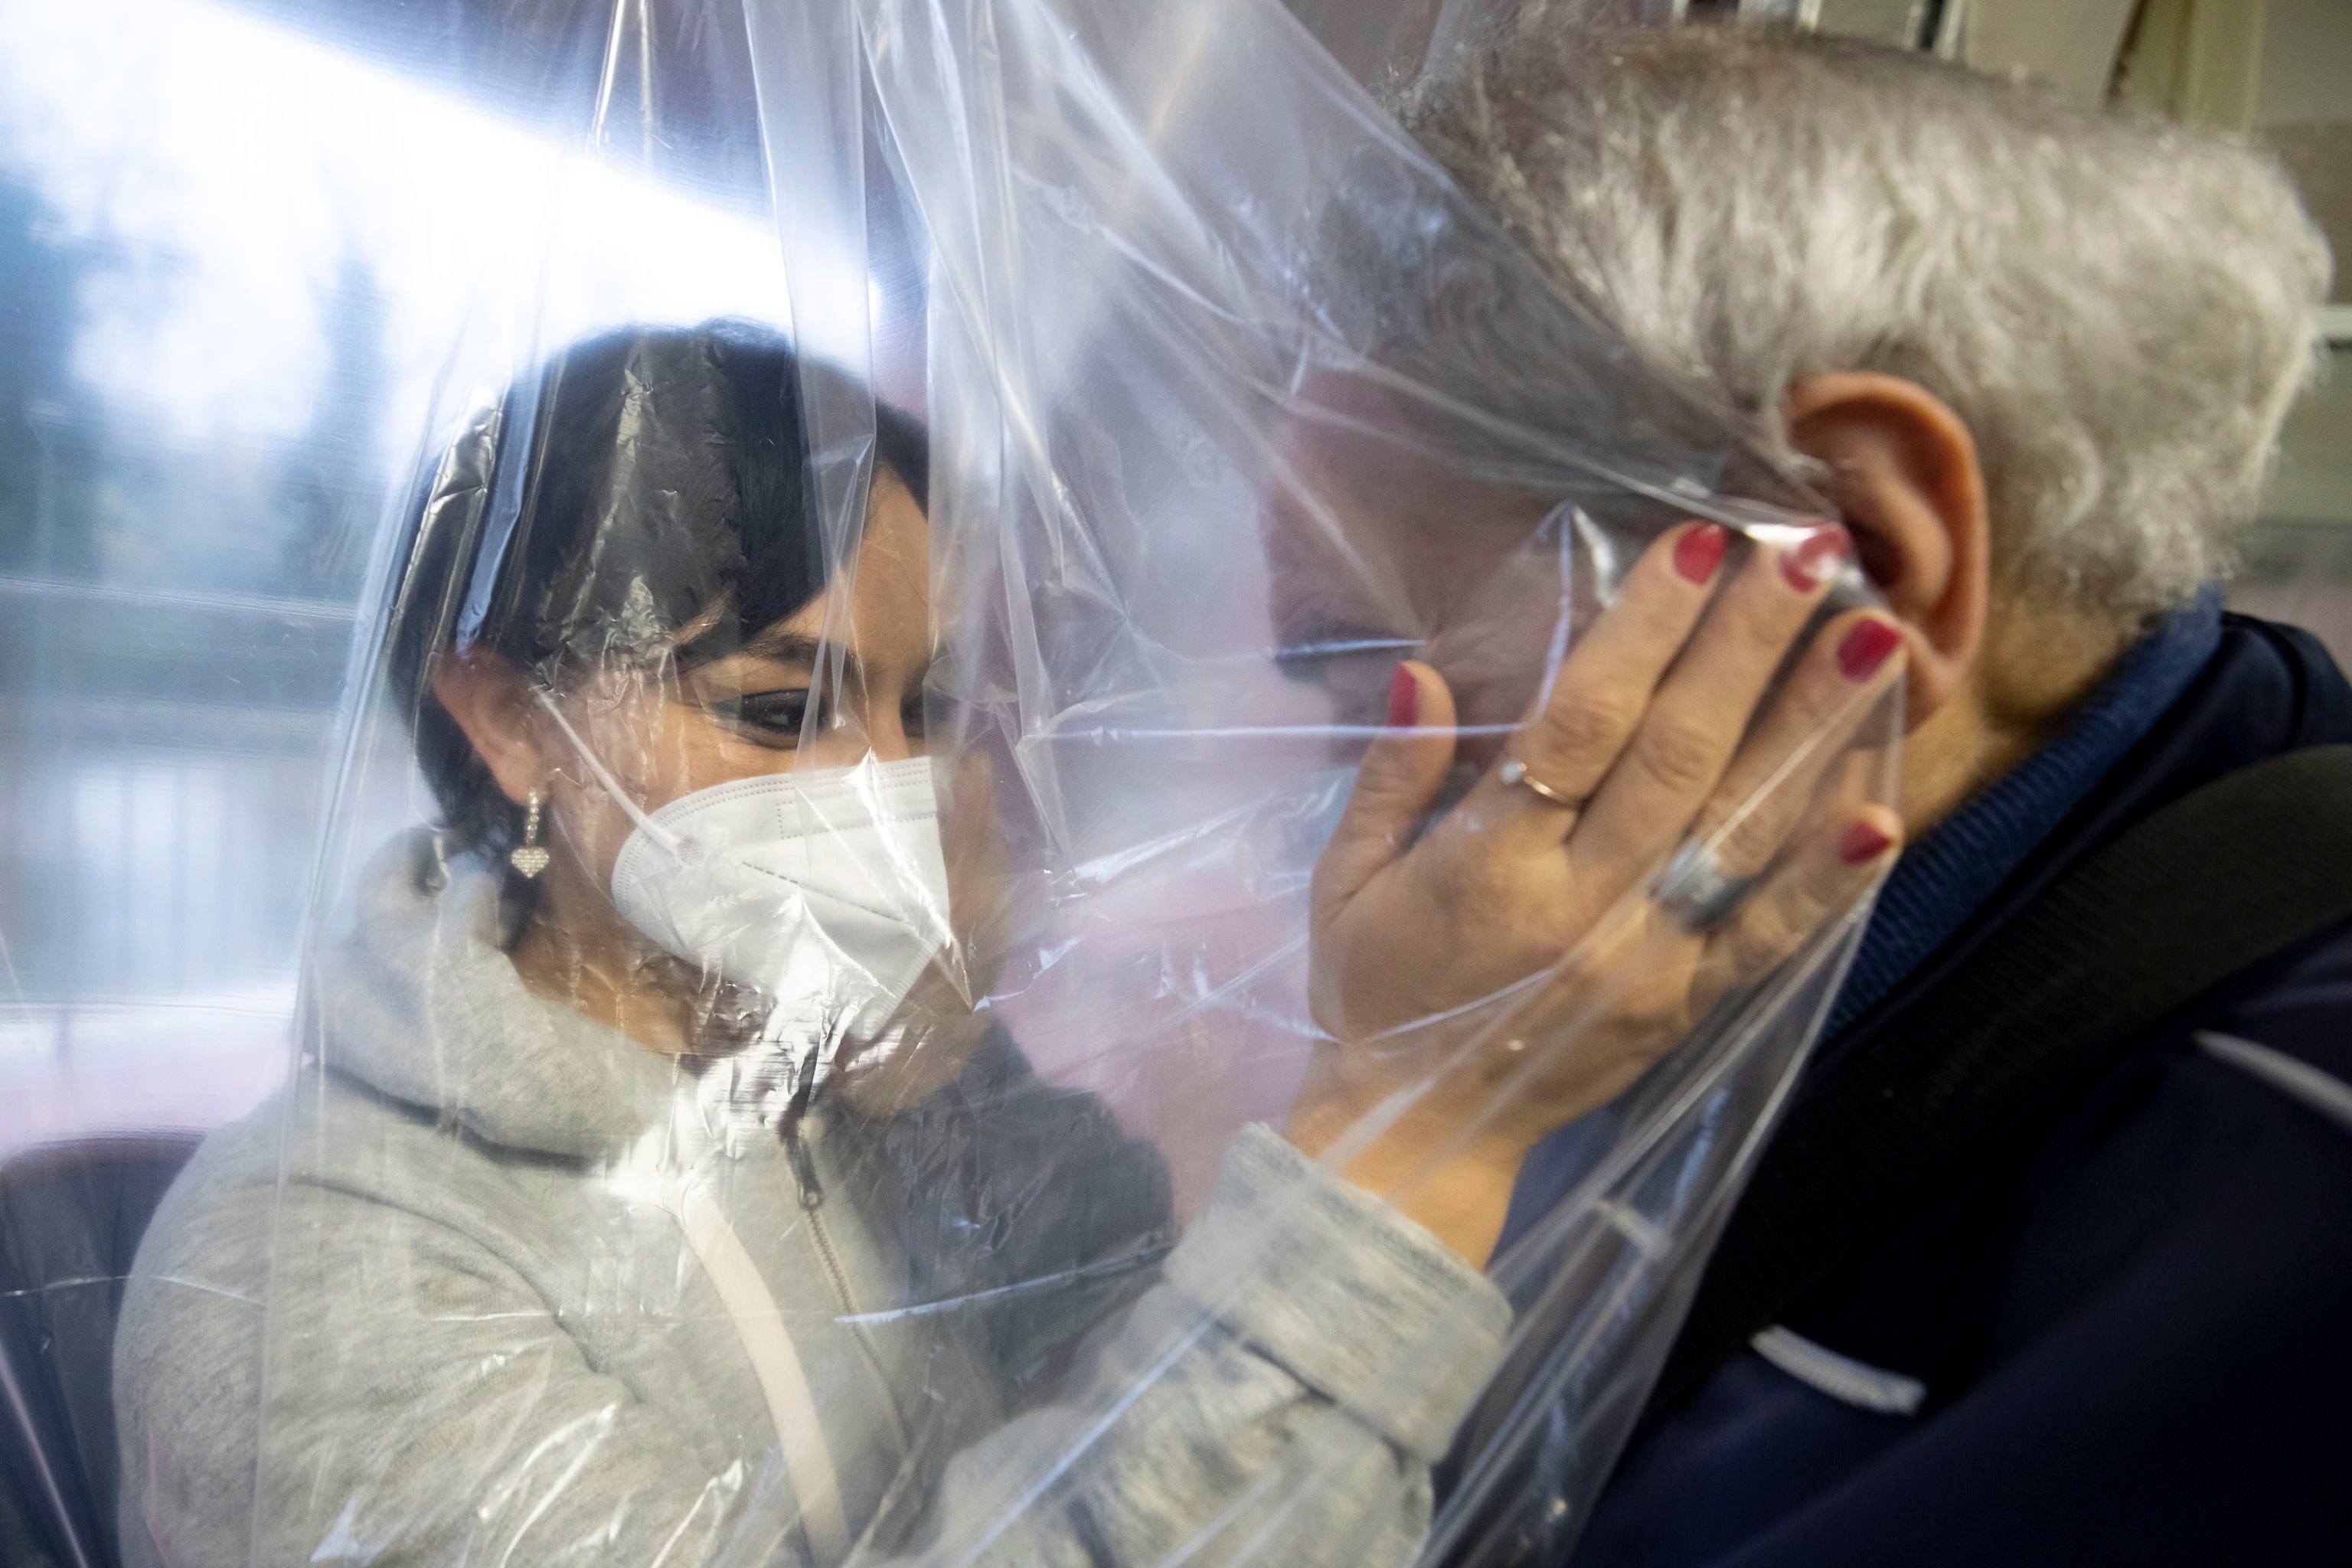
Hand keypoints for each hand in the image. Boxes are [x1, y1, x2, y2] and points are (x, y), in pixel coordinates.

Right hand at [1286, 521, 1905, 1263]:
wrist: (1421, 1137)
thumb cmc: (1378, 993)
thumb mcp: (1343, 883)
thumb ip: (1389, 778)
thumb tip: (1424, 670)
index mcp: (1490, 866)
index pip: (1580, 725)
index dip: (1645, 631)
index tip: (1699, 544)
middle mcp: (1581, 908)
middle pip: (1679, 754)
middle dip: (1749, 644)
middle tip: (1812, 551)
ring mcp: (1648, 961)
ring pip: (1741, 828)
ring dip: (1811, 727)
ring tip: (1873, 636)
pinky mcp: (1689, 1006)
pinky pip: (1770, 935)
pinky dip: (1829, 877)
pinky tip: (1884, 809)